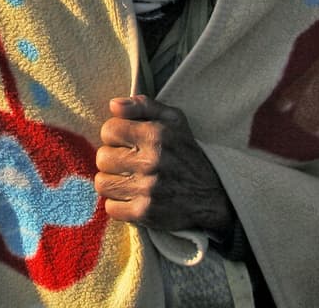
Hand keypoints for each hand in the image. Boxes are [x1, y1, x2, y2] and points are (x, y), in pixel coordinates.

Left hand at [95, 96, 232, 232]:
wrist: (215, 195)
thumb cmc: (188, 153)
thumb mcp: (174, 119)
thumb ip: (143, 105)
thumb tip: (113, 104)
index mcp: (156, 135)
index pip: (108, 130)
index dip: (114, 135)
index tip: (126, 142)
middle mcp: (151, 161)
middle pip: (102, 157)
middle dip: (112, 159)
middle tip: (128, 162)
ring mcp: (148, 189)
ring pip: (102, 183)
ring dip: (113, 182)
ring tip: (128, 179)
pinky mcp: (146, 213)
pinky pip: (111, 208)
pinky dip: (118, 204)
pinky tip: (132, 197)